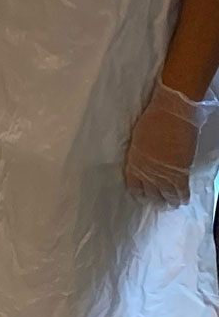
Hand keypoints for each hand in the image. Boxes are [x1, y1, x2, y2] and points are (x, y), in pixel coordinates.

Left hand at [124, 79, 208, 204]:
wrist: (172, 113)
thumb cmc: (153, 120)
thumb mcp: (138, 139)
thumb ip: (139, 155)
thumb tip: (144, 161)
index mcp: (133, 163)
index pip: (133, 186)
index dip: (139, 193)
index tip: (143, 195)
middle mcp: (146, 173)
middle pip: (150, 194)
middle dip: (155, 199)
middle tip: (159, 201)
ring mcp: (163, 175)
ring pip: (166, 197)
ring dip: (169, 201)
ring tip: (171, 203)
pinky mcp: (180, 175)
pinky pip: (181, 193)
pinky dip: (182, 198)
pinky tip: (182, 200)